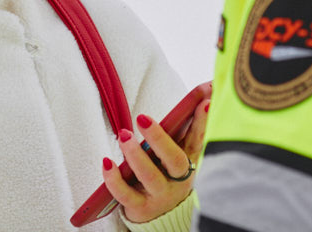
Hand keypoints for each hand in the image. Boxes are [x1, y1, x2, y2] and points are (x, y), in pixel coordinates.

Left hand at [101, 84, 211, 222]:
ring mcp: (161, 196)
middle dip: (159, 138)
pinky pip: (126, 194)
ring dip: (135, 155)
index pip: (198, 139)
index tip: (204, 103)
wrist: (163, 216)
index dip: (203, 122)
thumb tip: (203, 95)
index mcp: (190, 162)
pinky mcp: (141, 208)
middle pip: (175, 160)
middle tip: (142, 118)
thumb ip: (186, 128)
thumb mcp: (179, 152)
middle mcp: (179, 180)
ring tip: (123, 135)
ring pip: (150, 176)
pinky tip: (107, 162)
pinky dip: (114, 179)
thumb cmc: (168, 173)